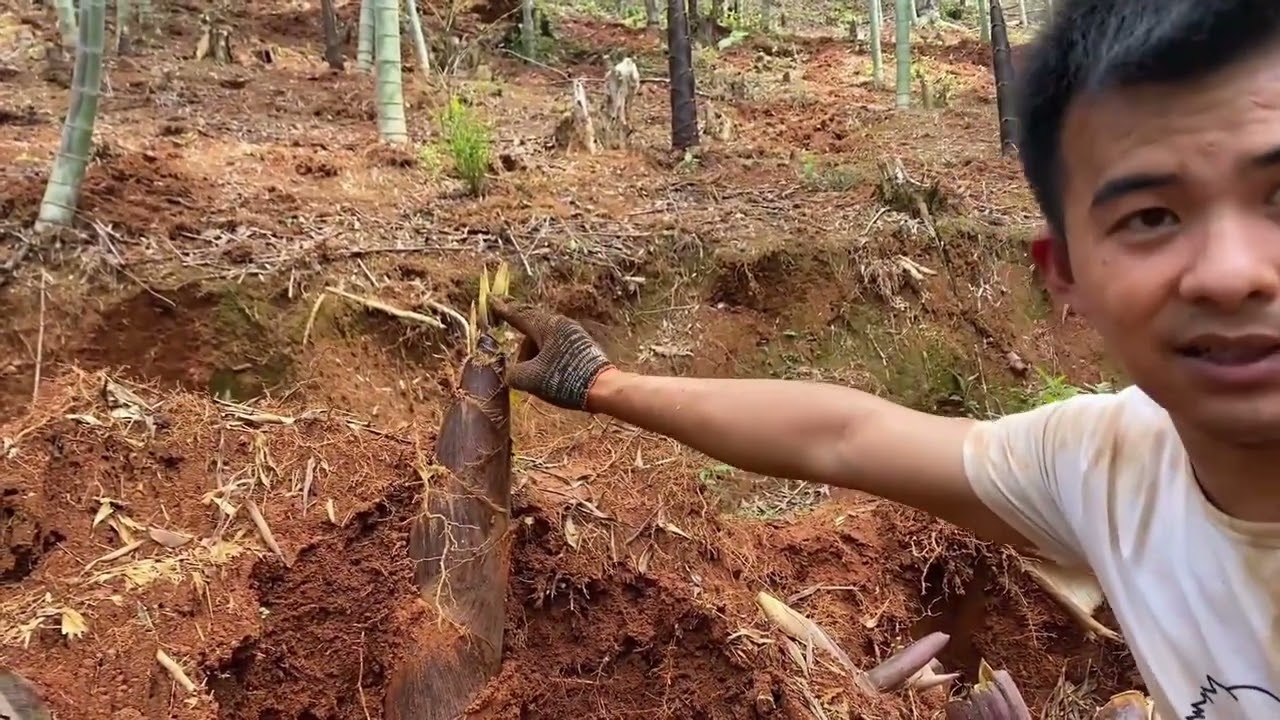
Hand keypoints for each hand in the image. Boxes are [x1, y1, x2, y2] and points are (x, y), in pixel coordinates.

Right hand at [490, 300, 614, 410]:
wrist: (602, 388)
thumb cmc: (564, 379)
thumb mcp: (530, 379)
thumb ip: (513, 373)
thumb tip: (512, 373)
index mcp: (546, 326)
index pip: (519, 316)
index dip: (503, 311)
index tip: (492, 301)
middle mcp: (560, 324)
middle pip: (532, 333)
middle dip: (525, 353)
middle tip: (522, 372)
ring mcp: (573, 334)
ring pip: (545, 343)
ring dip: (537, 359)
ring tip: (541, 381)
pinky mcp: (582, 346)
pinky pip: (557, 349)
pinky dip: (549, 361)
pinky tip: (552, 377)